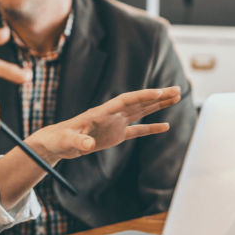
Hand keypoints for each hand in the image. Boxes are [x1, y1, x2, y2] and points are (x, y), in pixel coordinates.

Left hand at [27, 87, 181, 161]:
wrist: (55, 142)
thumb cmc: (58, 139)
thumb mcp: (66, 140)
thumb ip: (77, 141)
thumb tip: (88, 144)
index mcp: (101, 112)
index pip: (125, 100)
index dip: (142, 96)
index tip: (159, 92)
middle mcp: (111, 114)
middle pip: (139, 102)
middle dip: (158, 96)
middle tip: (178, 89)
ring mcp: (115, 123)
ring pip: (141, 111)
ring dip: (158, 105)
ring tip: (177, 97)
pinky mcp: (115, 135)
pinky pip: (137, 130)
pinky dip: (151, 128)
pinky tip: (166, 126)